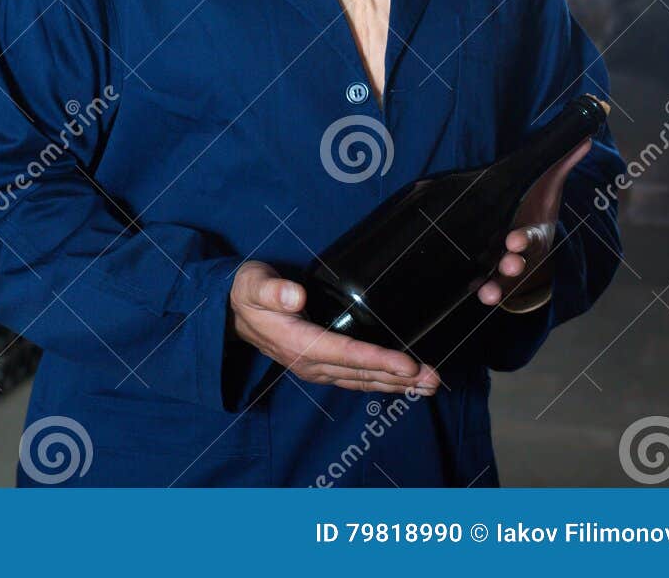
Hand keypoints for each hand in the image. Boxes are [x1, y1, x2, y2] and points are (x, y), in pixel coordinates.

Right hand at [228, 260, 439, 394]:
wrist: (232, 313)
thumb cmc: (247, 293)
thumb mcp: (253, 284)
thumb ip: (271, 290)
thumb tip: (295, 295)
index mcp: (298, 344)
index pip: (346, 354)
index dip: (378, 359)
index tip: (409, 364)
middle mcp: (310, 363)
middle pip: (362, 373)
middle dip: (400, 378)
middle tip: (435, 378)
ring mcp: (317, 369)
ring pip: (363, 381)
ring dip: (397, 385)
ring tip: (431, 385)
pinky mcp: (321, 367)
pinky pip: (356, 379)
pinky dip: (382, 382)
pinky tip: (402, 383)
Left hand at [476, 137, 591, 307]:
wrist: (532, 235)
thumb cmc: (536, 206)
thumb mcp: (548, 186)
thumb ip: (561, 163)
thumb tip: (583, 135)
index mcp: (537, 231)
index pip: (533, 236)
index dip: (525, 239)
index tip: (515, 241)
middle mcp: (524, 253)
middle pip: (522, 262)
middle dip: (515, 264)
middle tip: (508, 263)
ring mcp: (508, 265)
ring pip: (505, 280)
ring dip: (497, 287)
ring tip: (486, 294)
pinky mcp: (491, 272)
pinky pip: (486, 284)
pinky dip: (479, 289)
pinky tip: (470, 292)